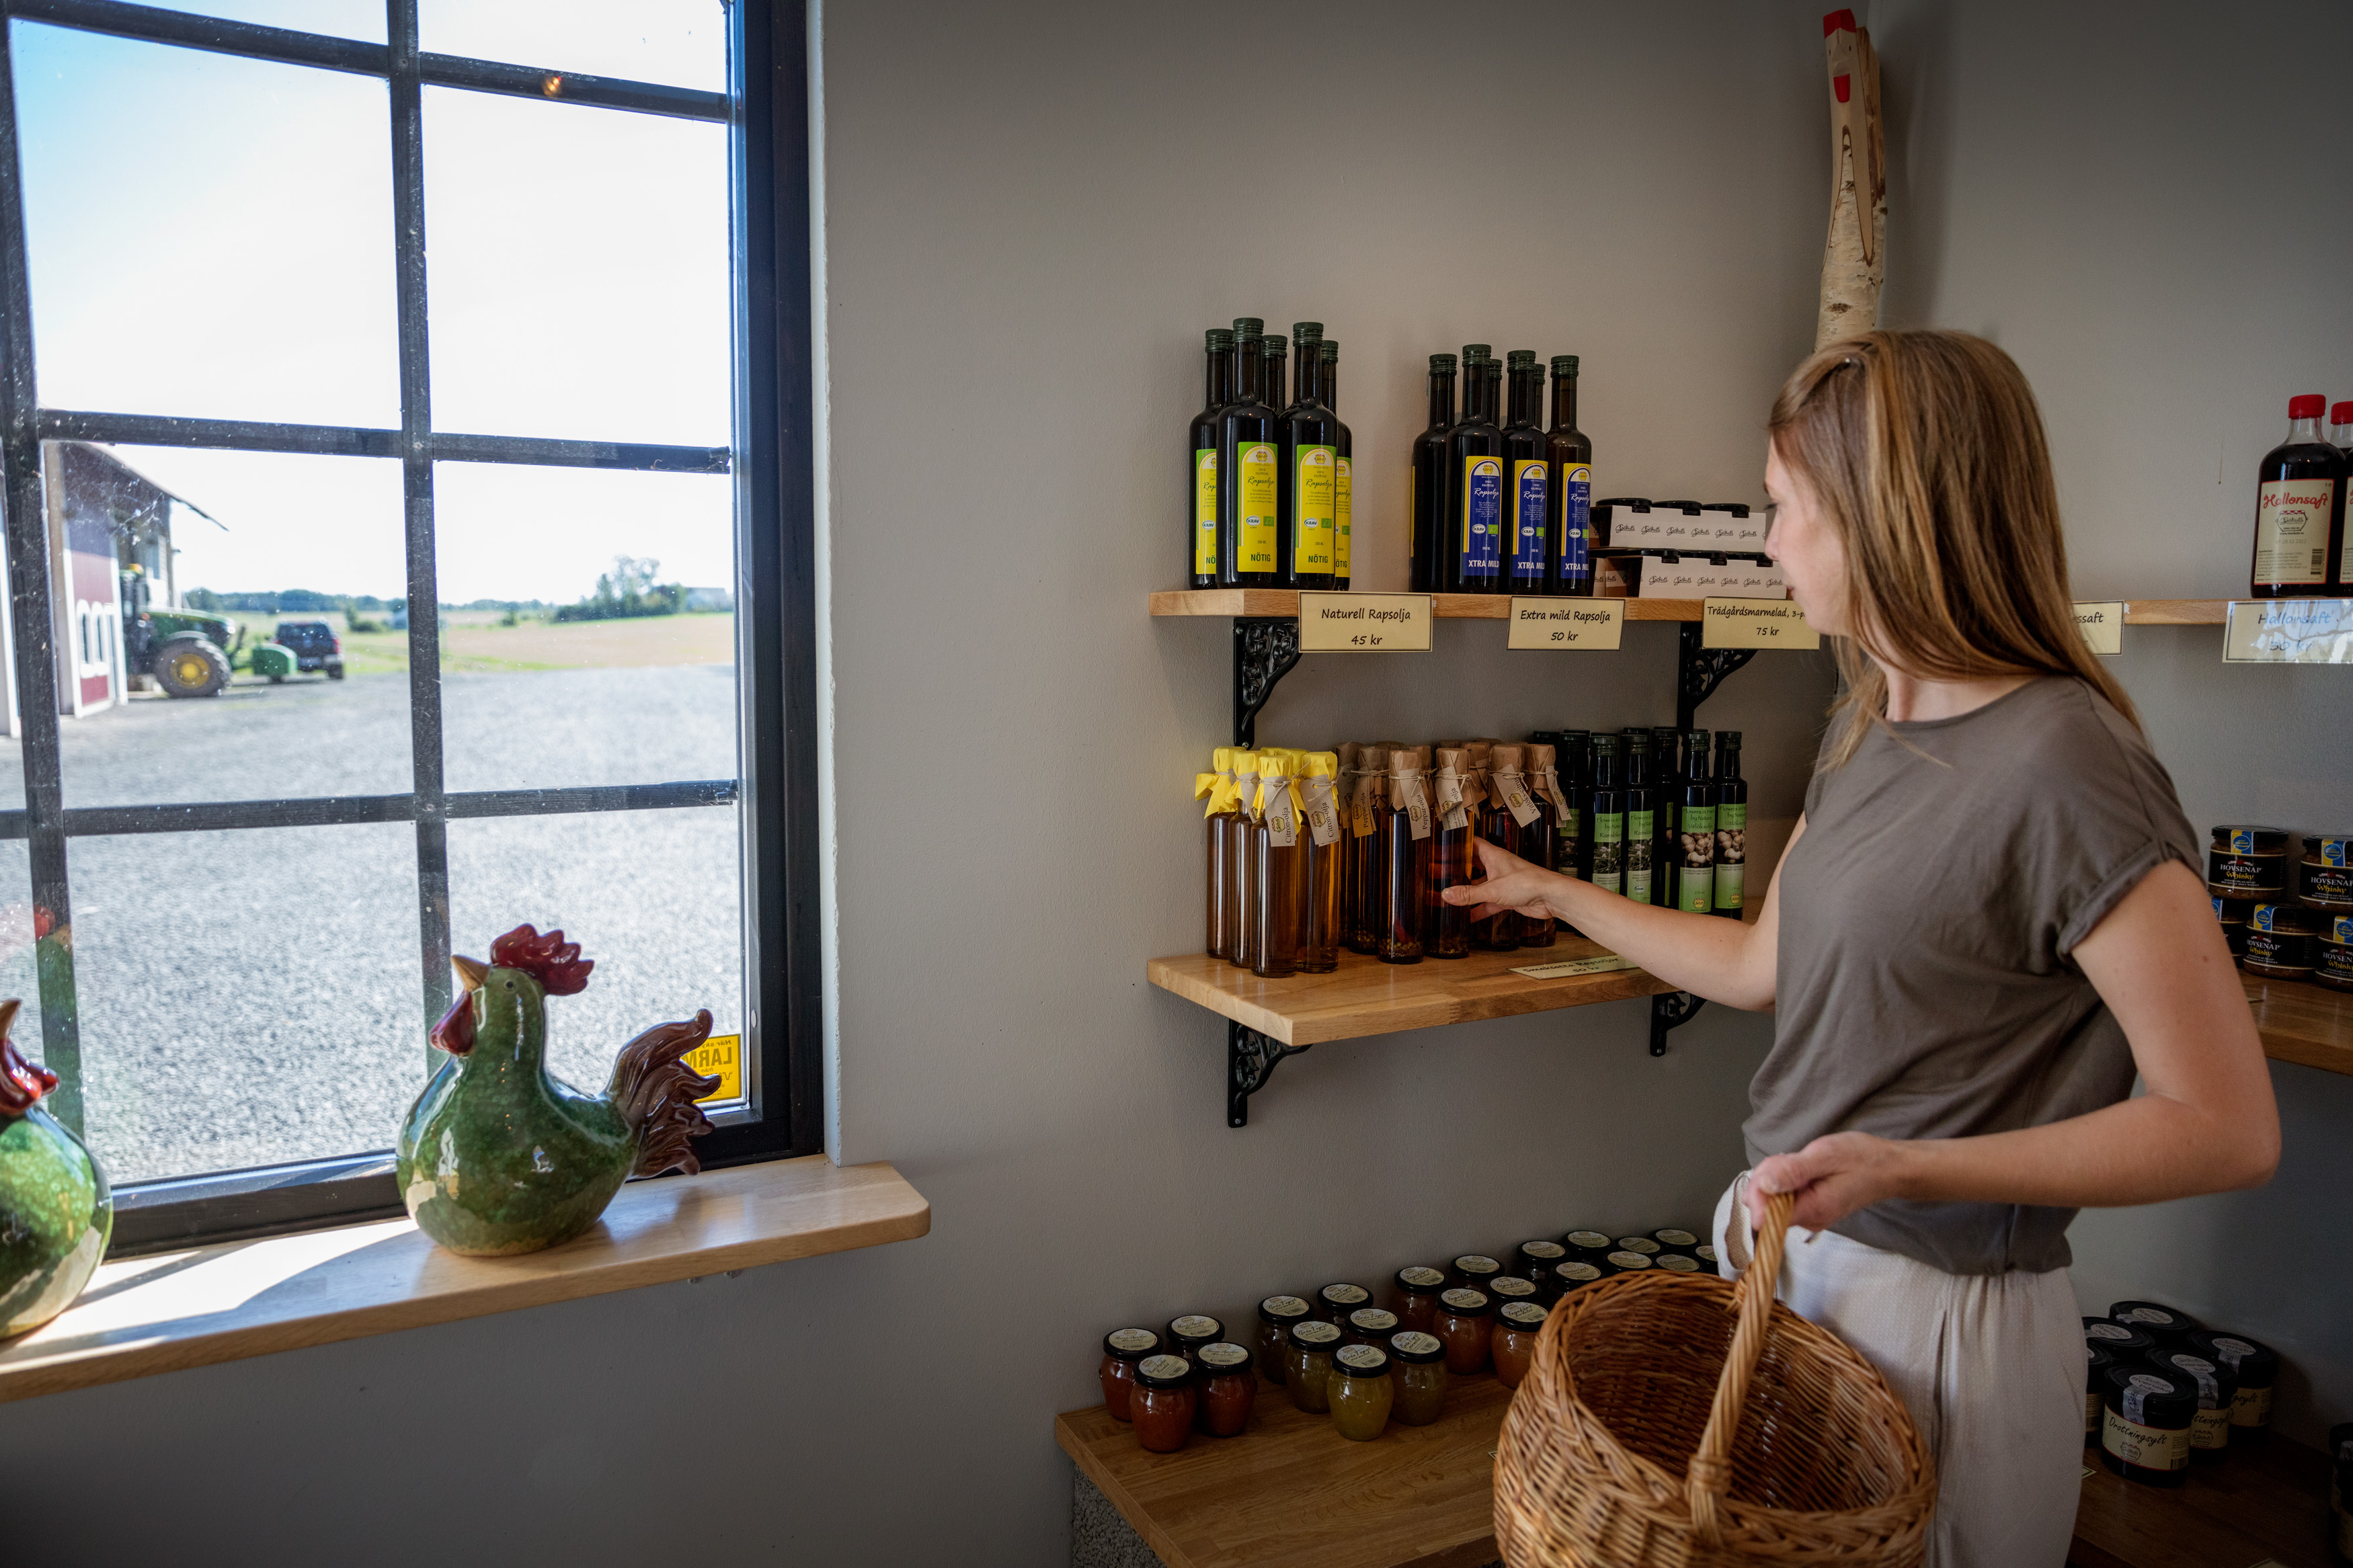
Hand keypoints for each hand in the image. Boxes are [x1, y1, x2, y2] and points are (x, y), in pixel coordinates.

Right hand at [1441, 838, 1564, 924]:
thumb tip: (1447, 894)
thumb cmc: (1528, 882)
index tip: (1444, 848)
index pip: (1472, 844)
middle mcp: (1497, 867)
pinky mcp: (1507, 897)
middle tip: (1442, 875)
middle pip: (1474, 866)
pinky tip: (1468, 917)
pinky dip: (1479, 909)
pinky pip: (1489, 903)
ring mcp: (1502, 883)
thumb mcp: (1493, 889)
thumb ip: (1469, 894)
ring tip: (1450, 897)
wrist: (1550, 897)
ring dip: (1468, 893)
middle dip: (1459, 872)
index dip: (1459, 845)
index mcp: (1493, 856)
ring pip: (1480, 887)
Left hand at [1746, 1132, 1909, 1232]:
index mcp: (1812, 1211)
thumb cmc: (1863, 1159)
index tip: (1776, 1166)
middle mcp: (1809, 1220)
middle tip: (1794, 1159)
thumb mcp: (1826, 1155)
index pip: (1765, 1214)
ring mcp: (1810, 1216)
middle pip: (1766, 1204)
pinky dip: (1788, 1178)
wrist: (1889, 1168)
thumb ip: (1792, 1171)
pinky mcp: (1811, 1209)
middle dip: (1769, 1176)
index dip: (1759, 1189)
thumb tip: (1762, 1185)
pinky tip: (1804, 1168)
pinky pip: (1786, 1195)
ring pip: (1773, 1198)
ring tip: (1803, 1162)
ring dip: (1779, 1175)